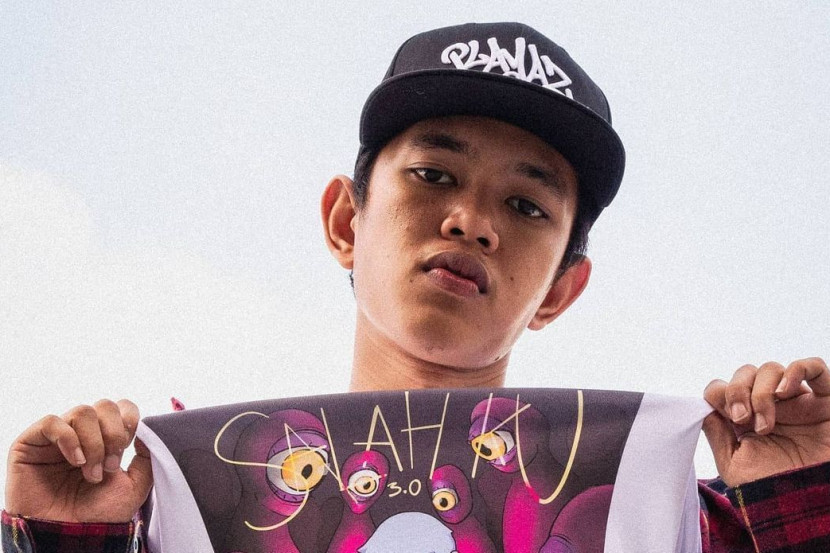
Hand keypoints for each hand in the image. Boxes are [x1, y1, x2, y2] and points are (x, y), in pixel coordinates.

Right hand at [5, 399, 152, 522]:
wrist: (68, 536)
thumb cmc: (98, 514)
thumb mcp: (135, 486)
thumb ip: (147, 457)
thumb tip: (147, 428)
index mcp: (105, 439)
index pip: (121, 407)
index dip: (129, 420)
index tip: (129, 446)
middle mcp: (81, 434)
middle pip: (104, 406)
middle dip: (113, 434)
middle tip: (110, 465)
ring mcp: (56, 438)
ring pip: (82, 412)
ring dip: (93, 443)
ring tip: (91, 472)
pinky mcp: (31, 444)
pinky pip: (52, 422)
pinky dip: (69, 439)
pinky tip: (75, 461)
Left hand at [703, 357, 829, 486]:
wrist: (808, 505)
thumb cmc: (773, 489)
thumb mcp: (733, 465)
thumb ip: (716, 434)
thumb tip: (703, 406)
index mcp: (745, 419)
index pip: (723, 387)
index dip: (720, 394)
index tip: (728, 418)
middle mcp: (769, 407)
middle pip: (745, 373)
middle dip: (737, 391)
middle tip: (742, 420)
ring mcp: (797, 402)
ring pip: (771, 369)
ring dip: (761, 391)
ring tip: (765, 423)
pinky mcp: (826, 402)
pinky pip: (815, 367)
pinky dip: (796, 370)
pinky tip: (784, 392)